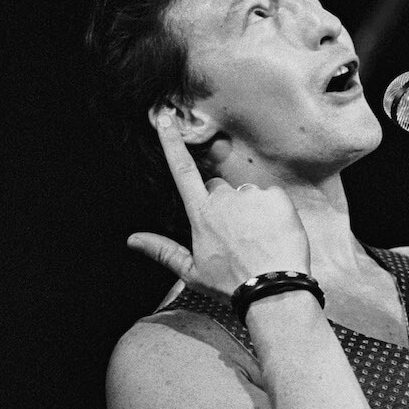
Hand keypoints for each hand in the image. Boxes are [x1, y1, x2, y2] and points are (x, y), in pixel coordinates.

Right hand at [126, 116, 310, 299]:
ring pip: (248, 196)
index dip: (172, 142)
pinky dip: (274, 213)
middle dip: (225, 206)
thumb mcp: (192, 271)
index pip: (181, 170)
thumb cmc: (231, 285)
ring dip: (252, 212)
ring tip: (259, 241)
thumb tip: (132, 239)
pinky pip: (273, 198)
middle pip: (220, 190)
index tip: (165, 118)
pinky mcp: (276, 197)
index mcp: (201, 214)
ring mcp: (251, 196)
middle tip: (237, 238)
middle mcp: (223, 198)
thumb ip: (163, 250)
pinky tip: (274, 235)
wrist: (272, 290)